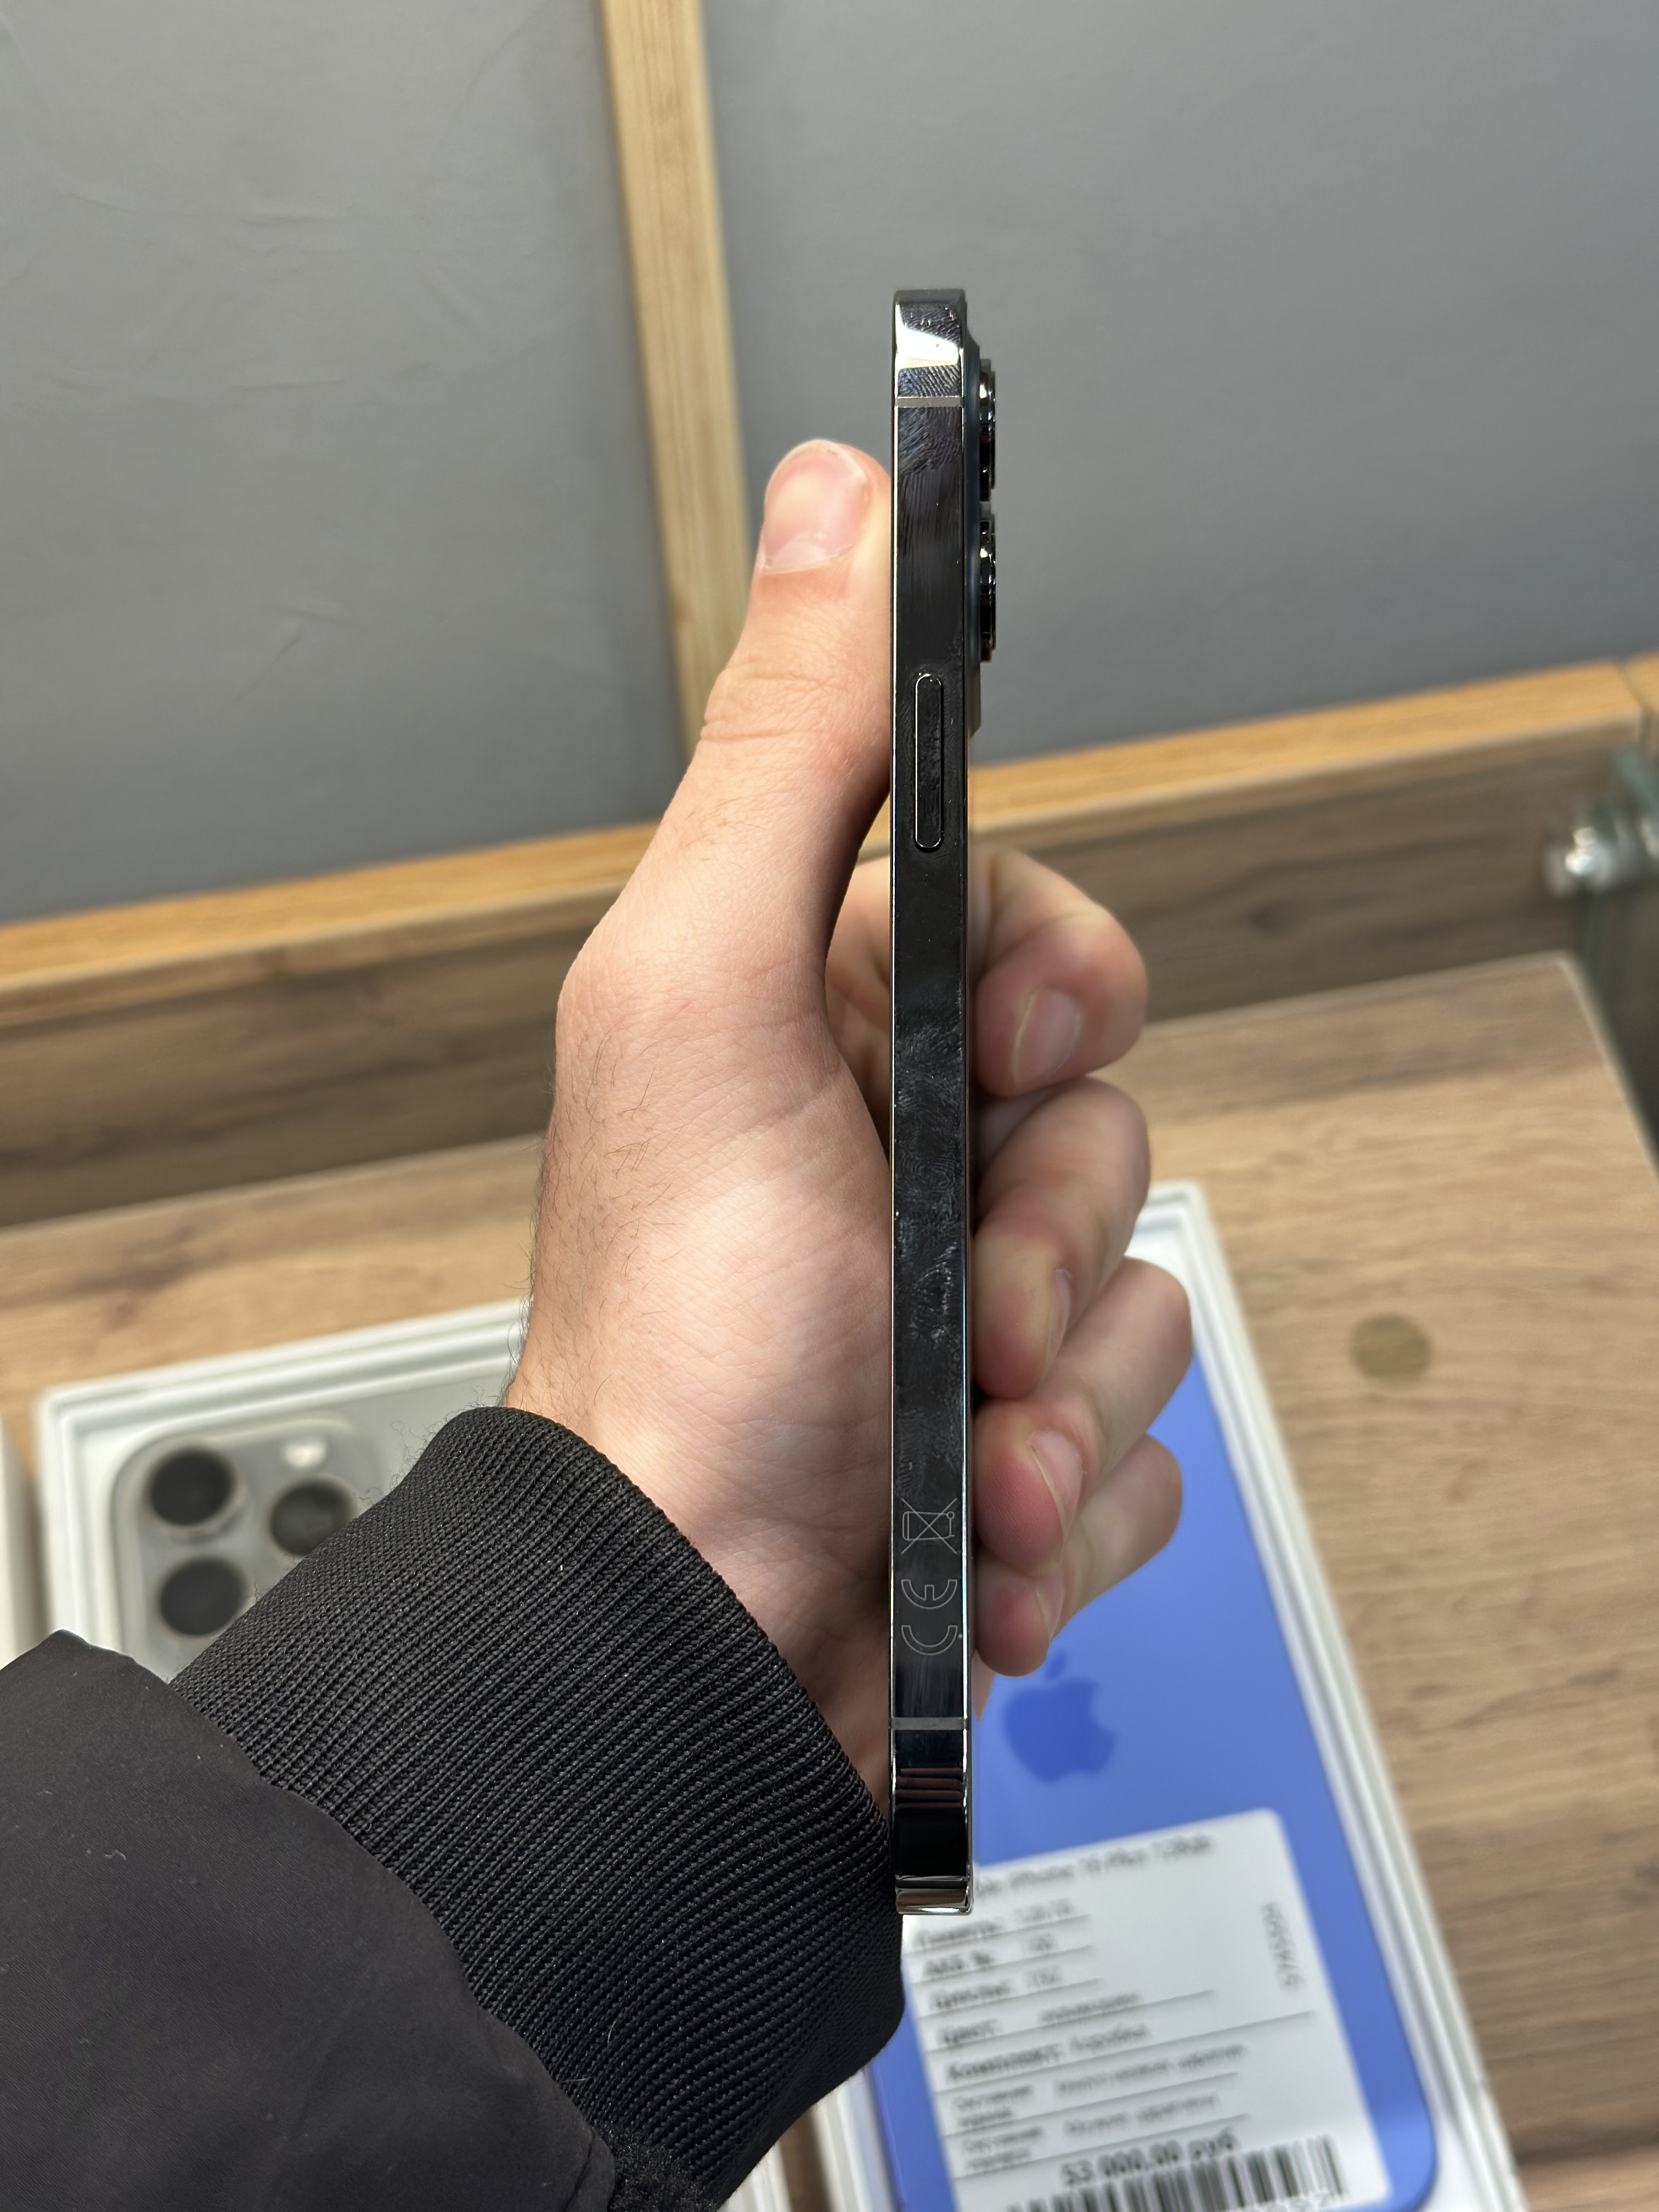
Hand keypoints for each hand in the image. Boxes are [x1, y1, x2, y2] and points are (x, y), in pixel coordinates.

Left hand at [508, 439, 1188, 1798]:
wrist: (693, 1636)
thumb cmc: (683, 1340)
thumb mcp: (710, 994)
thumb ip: (793, 753)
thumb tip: (835, 504)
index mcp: (818, 1026)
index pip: (1029, 926)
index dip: (1060, 980)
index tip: (1025, 1043)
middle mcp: (891, 1157)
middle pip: (1103, 1116)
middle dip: (1052, 1232)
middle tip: (962, 1304)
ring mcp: (957, 1309)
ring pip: (1135, 1287)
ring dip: (1069, 1391)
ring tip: (968, 1461)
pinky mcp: (1012, 1444)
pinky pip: (1137, 1430)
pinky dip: (1073, 1498)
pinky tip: (982, 1537)